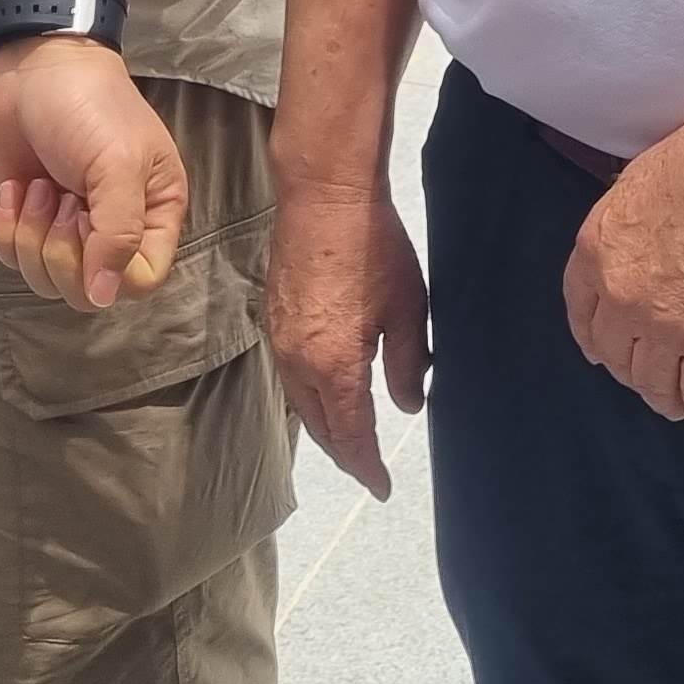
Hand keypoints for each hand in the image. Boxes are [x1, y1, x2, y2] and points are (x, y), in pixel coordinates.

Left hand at [0, 36, 185, 309]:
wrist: (35, 63)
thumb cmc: (89, 106)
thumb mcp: (117, 163)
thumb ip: (118, 232)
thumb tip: (104, 297)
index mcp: (153, 213)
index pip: (140, 281)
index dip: (109, 269)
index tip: (88, 223)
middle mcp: (114, 227)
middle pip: (87, 290)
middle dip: (61, 250)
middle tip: (61, 199)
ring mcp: (69, 224)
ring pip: (45, 280)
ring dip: (31, 236)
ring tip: (38, 187)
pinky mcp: (28, 216)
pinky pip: (12, 257)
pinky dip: (6, 228)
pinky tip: (13, 189)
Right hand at [272, 178, 429, 498]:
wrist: (324, 196)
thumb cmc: (373, 248)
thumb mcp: (408, 308)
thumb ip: (409, 364)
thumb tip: (408, 404)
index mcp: (335, 366)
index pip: (351, 436)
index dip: (366, 467)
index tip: (381, 487)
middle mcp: (299, 362)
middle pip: (320, 427)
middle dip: (344, 453)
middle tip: (366, 468)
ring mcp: (280, 340)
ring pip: (301, 403)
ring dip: (325, 426)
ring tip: (349, 437)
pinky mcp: (274, 318)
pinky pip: (290, 375)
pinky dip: (310, 396)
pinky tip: (325, 390)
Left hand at [561, 107, 683, 434]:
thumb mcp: (636, 188)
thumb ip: (625, 231)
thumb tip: (635, 251)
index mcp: (595, 253)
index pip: (581, 314)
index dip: (594, 340)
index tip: (603, 354)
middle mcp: (620, 299)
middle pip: (617, 357)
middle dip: (631, 373)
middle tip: (648, 381)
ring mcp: (666, 327)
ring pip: (655, 383)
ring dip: (665, 399)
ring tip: (677, 405)